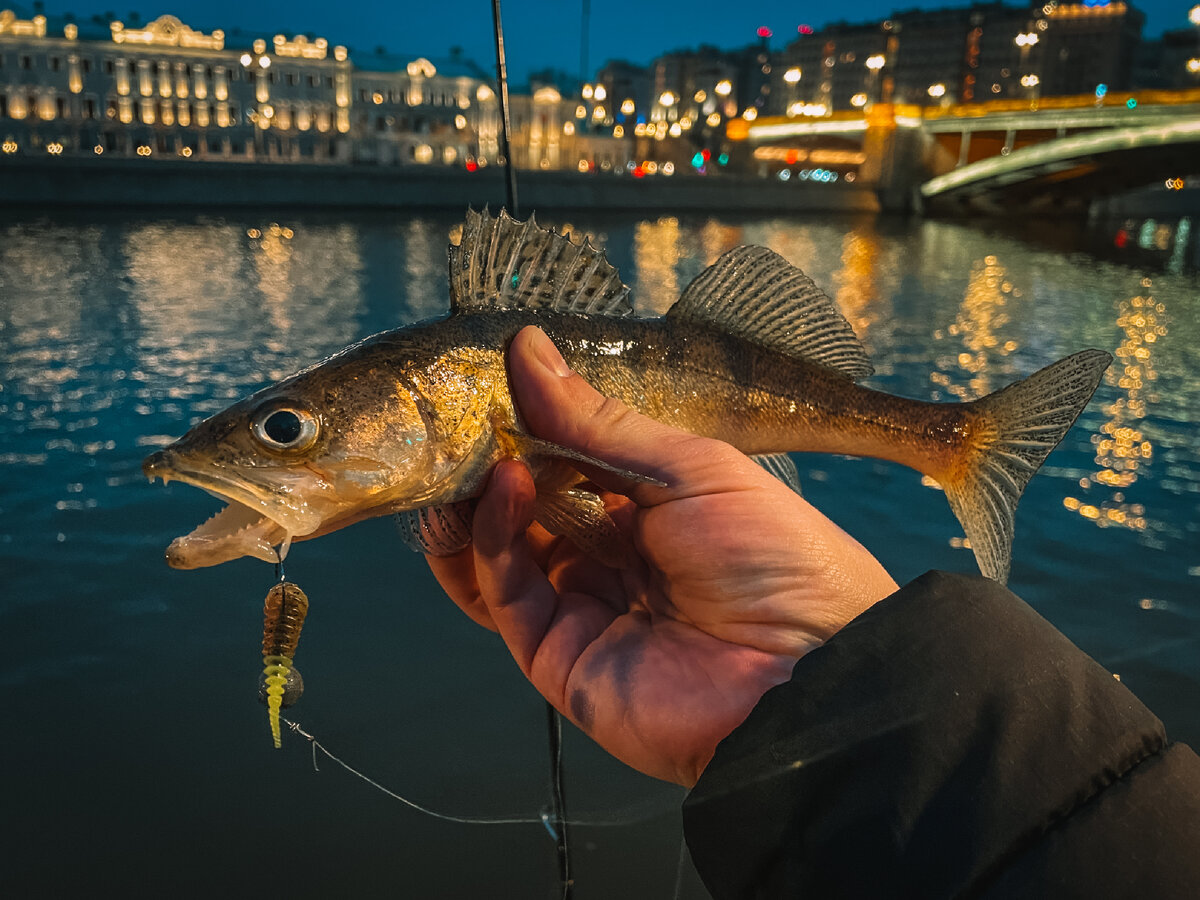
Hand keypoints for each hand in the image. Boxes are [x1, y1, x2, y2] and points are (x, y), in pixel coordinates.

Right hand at [427, 326, 897, 785]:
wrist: (805, 673)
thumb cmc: (769, 554)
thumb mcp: (690, 468)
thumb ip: (597, 422)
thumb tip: (528, 348)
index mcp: (649, 509)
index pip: (567, 460)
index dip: (529, 423)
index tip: (491, 376)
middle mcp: (607, 555)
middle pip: (526, 505)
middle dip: (491, 459)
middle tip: (462, 411)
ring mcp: (579, 606)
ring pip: (500, 550)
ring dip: (477, 500)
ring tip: (471, 450)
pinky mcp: (555, 656)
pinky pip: (504, 595)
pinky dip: (491, 539)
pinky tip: (503, 487)